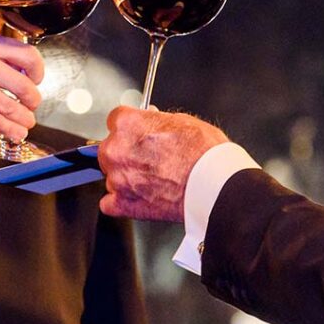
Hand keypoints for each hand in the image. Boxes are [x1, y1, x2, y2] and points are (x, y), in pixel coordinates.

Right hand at [0, 31, 43, 141]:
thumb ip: (0, 56)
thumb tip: (31, 72)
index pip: (28, 55)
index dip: (38, 71)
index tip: (36, 80)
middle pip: (23, 85)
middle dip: (33, 100)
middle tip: (32, 105)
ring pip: (10, 106)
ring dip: (24, 119)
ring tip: (27, 122)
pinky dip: (10, 129)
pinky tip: (16, 133)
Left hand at [98, 107, 227, 220]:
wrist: (214, 184)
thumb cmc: (204, 153)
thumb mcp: (182, 121)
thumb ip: (156, 122)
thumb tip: (151, 123)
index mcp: (128, 124)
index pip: (116, 119)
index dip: (130, 127)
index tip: (137, 132)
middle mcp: (116, 150)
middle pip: (109, 148)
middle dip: (125, 152)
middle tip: (149, 158)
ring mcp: (117, 178)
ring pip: (111, 175)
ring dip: (126, 177)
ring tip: (153, 180)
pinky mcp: (122, 204)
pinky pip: (109, 202)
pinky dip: (122, 201)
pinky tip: (141, 197)